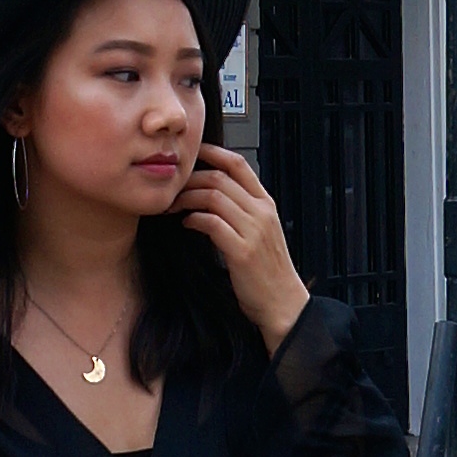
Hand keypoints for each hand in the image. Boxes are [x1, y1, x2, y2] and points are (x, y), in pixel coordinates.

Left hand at [173, 144, 311, 349]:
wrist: (284, 303)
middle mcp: (261, 212)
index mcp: (266, 205)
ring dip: (187, 198)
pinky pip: (211, 223)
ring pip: (213, 196)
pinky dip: (194, 219)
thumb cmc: (268, 271)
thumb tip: (214, 195)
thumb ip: (243, 211)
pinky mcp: (242, 250)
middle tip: (173, 188)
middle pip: (220, 177)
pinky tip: (186, 223)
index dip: (214, 153)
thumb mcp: (261, 232)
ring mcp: (253, 230)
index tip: (193, 153)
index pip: (239, 165)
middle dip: (191, 179)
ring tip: (173, 206)